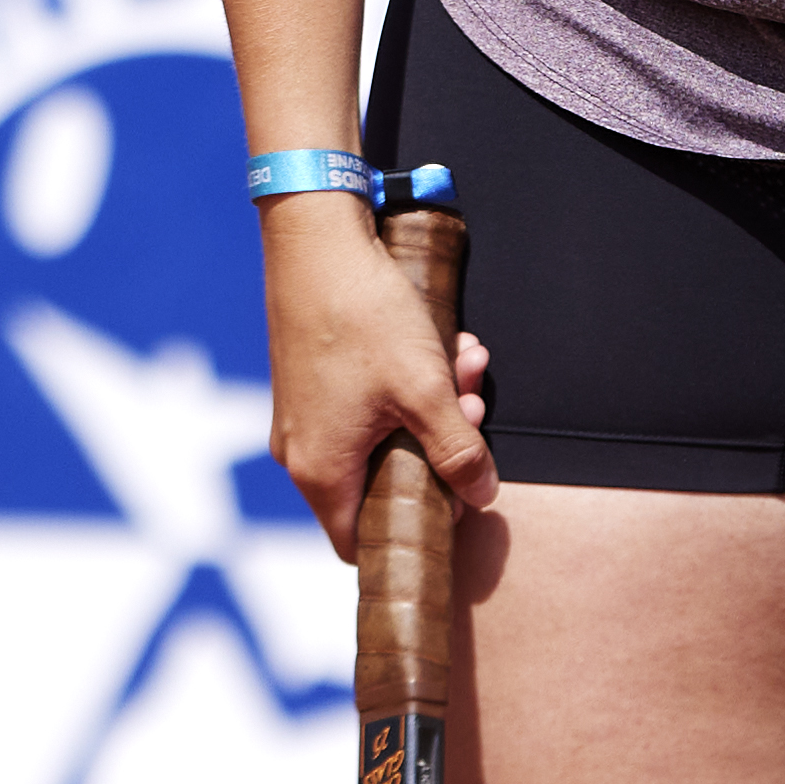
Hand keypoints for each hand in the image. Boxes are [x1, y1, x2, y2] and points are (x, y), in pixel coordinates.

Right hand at [258, 203, 497, 559]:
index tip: (453, 500)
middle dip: (439, 448)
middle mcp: (302, 452)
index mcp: (322, 471)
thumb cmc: (363, 317)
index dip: (411, 531)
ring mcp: (301, 417)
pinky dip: (403, 386)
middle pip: (382, 482)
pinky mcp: (309, 384)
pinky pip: (363, 406)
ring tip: (463, 365)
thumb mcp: (425, 391)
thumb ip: (458, 452)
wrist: (314, 240)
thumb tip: (482, 494)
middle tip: (472, 407)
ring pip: (381, 436)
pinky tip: (440, 348)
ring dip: (430, 408)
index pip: (360, 543)